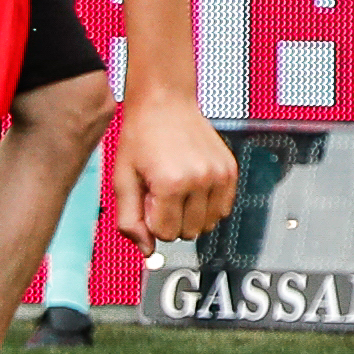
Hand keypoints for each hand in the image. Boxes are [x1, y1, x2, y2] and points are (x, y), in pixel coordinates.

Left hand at [106, 82, 239, 242]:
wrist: (165, 102)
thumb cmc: (140, 137)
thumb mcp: (123, 179)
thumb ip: (129, 220)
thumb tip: (147, 251)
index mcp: (171, 183)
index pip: (166, 234)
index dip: (152, 219)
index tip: (147, 196)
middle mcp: (201, 180)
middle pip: (188, 232)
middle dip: (171, 219)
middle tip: (161, 190)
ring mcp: (220, 175)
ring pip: (208, 225)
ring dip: (190, 215)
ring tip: (177, 188)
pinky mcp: (230, 171)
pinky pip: (223, 210)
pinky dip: (208, 206)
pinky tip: (193, 187)